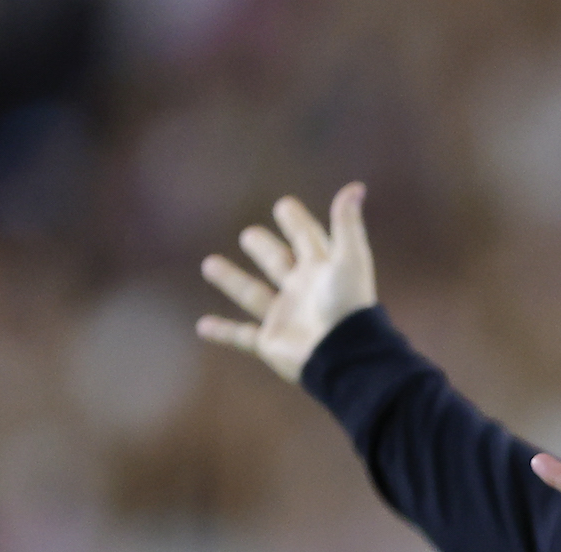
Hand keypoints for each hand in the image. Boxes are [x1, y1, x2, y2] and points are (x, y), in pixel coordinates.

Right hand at [196, 182, 376, 382]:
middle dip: (266, 250)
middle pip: (279, 264)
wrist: (344, 355)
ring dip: (232, 280)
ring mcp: (285, 318)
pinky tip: (203, 326)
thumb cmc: (348, 305)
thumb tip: (357, 186)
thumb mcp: (349, 258)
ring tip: (209, 264)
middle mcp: (302, 292)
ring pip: (254, 294)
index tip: (285, 205)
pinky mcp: (271, 343)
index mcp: (322, 271)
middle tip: (250, 235)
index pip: (308, 239)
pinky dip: (223, 333)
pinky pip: (242, 337)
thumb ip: (348, 223)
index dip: (298, 223)